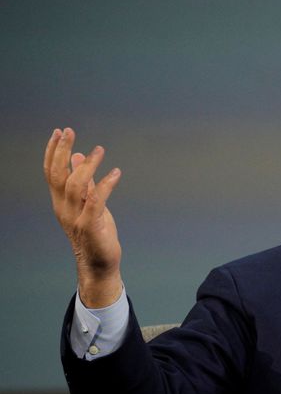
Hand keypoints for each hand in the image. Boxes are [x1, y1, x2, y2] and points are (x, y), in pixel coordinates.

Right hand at [44, 128, 123, 306]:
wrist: (99, 263)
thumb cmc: (95, 232)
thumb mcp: (88, 203)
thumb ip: (84, 181)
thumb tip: (78, 156)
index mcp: (60, 202)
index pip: (51, 172)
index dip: (53, 152)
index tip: (58, 132)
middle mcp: (63, 208)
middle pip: (58, 175)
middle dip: (61, 151)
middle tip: (68, 131)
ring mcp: (76, 217)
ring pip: (75, 186)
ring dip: (87, 165)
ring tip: (99, 150)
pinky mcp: (91, 226)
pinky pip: (96, 201)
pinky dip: (106, 185)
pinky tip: (116, 173)